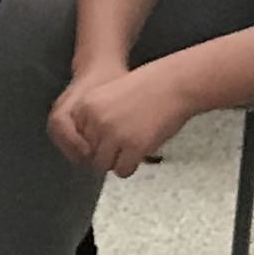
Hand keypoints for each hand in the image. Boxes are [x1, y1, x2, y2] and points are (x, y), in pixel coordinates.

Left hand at [46, 60, 189, 176]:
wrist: (174, 84)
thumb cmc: (148, 87)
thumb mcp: (109, 94)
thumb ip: (95, 118)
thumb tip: (88, 149)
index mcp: (87, 106)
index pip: (79, 138)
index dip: (96, 139)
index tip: (112, 133)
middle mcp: (96, 121)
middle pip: (90, 153)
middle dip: (107, 152)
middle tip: (125, 141)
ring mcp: (115, 135)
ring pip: (104, 165)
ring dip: (117, 160)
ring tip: (133, 147)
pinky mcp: (134, 147)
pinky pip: (123, 170)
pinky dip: (131, 166)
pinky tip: (141, 152)